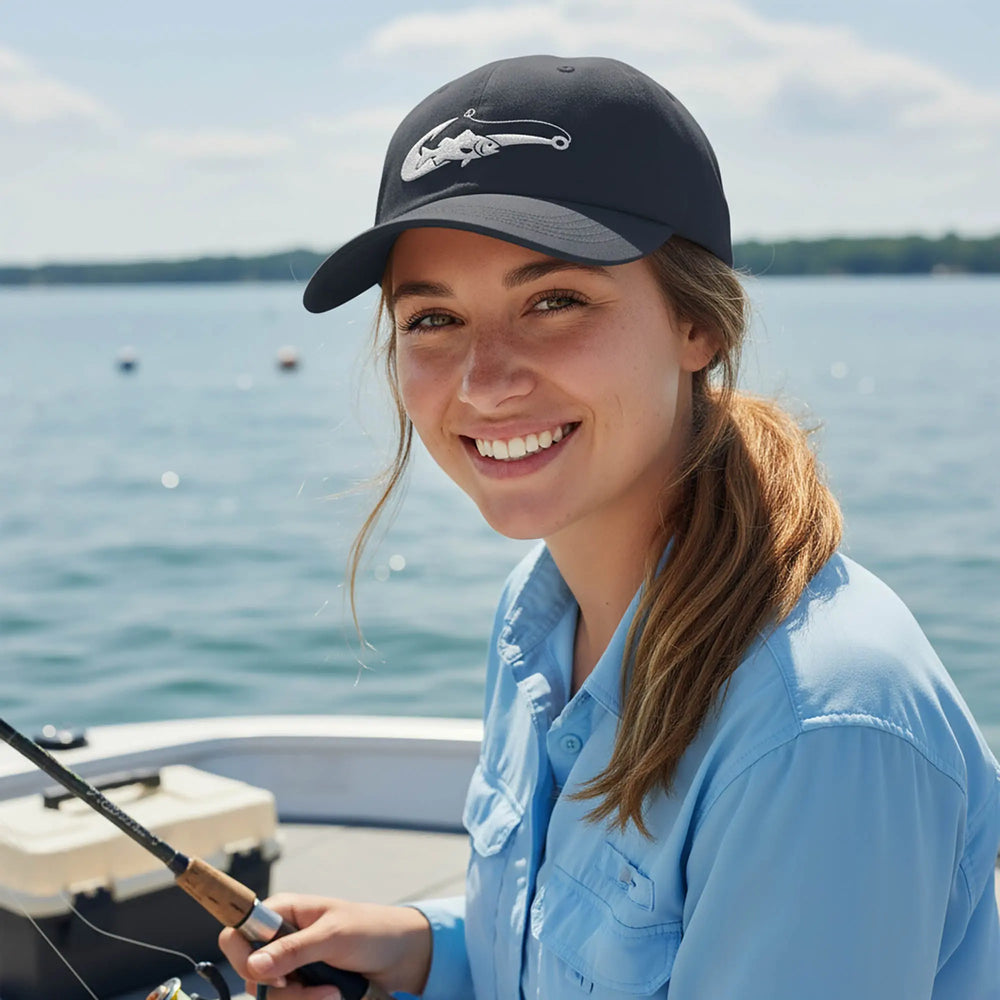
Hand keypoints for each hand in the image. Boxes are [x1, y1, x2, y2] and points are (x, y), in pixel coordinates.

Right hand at [218, 893, 432, 998]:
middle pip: (250, 975)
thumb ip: (293, 950)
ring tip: (333, 993)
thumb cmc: (371, 930)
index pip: (236, 934)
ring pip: (271, 997)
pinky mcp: (304, 988)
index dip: (242, 957)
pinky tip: (333, 997)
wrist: (402, 956)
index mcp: (283, 913)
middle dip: (281, 991)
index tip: (267, 974)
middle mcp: (280, 939)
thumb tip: (252, 965)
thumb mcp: (333, 936)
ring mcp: (291, 966)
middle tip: (310, 988)